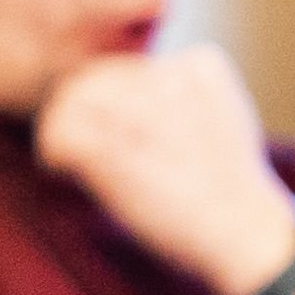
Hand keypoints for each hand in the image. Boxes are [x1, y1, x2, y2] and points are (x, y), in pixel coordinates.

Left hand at [35, 44, 294, 294]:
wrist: (242, 230)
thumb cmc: (227, 187)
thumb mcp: (218, 118)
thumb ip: (178, 97)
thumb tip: (124, 92)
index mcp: (199, 64)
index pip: (127, 68)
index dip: (113, 102)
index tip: (124, 137)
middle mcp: (168, 75)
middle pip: (93, 77)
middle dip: (83, 112)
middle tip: (88, 150)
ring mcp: (139, 110)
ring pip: (69, 98)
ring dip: (62, 129)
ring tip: (73, 161)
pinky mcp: (114, 143)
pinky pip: (57, 131)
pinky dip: (51, 152)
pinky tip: (64, 170)